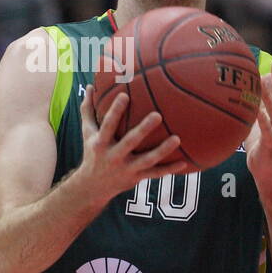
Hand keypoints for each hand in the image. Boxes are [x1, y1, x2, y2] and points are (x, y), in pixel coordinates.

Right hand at [77, 85, 190, 201]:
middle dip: (143, 130)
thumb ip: (88, 110)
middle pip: (130, 142)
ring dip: (163, 150)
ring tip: (177, 138)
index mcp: (101, 143)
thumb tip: (89, 85)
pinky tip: (184, 163)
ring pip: (147, 160)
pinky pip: (155, 174)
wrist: (92, 187)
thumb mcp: (87, 133)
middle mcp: (114, 156)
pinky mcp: (137, 178)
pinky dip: (169, 169)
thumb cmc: (93, 152)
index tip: (125, 95)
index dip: (115, 111)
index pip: (108, 125)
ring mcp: (127, 169)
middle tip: (158, 115)